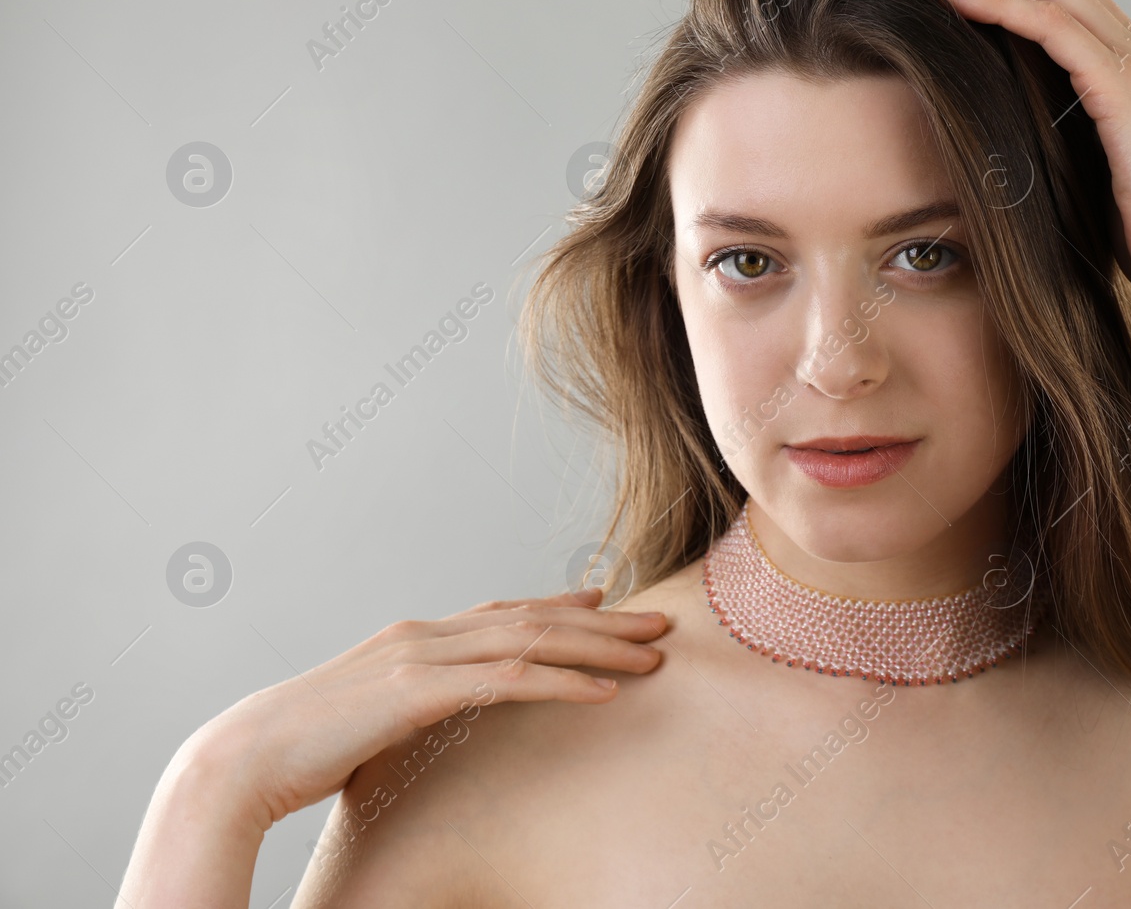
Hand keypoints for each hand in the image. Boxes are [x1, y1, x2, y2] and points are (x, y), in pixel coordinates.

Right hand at [191, 587, 666, 832]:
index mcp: (414, 638)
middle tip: (659, 624)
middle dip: (603, 622)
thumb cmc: (302, 749)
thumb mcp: (370, 717)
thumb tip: (436, 714)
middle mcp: (425, 634)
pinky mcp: (419, 691)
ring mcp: (422, 657)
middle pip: (533, 618)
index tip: (606, 600)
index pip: (503, 611)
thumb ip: (410, 704)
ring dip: (599, 649)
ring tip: (652, 657)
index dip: (559, 605)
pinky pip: (508, 683)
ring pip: (531, 642)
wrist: (243, 759)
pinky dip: (562, 683)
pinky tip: (604, 694)